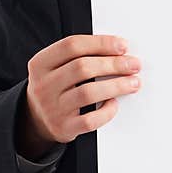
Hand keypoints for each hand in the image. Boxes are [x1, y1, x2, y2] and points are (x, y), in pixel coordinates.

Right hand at [17, 34, 140, 158]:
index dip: (101, 43)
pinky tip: (114, 104)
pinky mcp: (64, 128)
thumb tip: (118, 51)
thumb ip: (79, 56)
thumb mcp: (56, 68)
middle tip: (134, 65)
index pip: (72, 46)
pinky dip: (107, 111)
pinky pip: (90, 120)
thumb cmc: (56, 88)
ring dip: (116, 86)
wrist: (37, 120)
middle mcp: (43, 85)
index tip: (122, 45)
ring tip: (133, 83)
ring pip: (88, 93)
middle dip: (113, 64)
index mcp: (40, 64)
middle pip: (82, 68)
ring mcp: (53, 108)